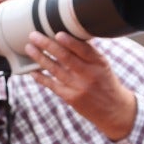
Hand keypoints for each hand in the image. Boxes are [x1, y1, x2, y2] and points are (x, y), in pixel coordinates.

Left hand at [24, 32, 138, 139]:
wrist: (114, 110)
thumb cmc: (107, 83)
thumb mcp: (104, 66)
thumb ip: (89, 53)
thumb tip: (70, 36)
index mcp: (99, 63)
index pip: (84, 50)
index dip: (70, 42)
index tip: (58, 34)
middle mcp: (89, 74)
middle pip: (65, 58)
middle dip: (47, 45)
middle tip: (34, 36)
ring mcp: (78, 87)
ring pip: (55, 70)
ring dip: (40, 58)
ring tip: (29, 48)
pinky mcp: (70, 98)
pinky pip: (52, 85)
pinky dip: (41, 77)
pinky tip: (32, 71)